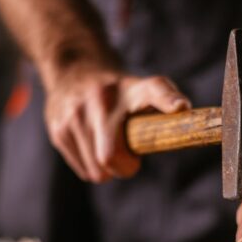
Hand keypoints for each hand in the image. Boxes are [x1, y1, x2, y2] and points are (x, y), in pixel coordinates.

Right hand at [44, 70, 190, 181]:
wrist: (75, 71)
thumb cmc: (118, 91)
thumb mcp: (145, 87)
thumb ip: (165, 97)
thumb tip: (183, 108)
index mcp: (127, 89)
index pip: (153, 92)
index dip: (167, 103)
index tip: (180, 109)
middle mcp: (98, 100)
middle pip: (110, 159)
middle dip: (123, 166)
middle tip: (127, 156)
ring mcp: (73, 116)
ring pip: (96, 171)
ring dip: (107, 169)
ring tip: (108, 147)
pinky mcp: (57, 130)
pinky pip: (84, 171)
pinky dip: (92, 167)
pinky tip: (92, 146)